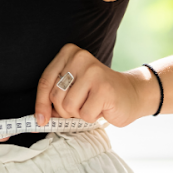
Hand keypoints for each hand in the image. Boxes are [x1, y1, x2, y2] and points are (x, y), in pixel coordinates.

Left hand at [34, 44, 150, 127]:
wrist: (132, 94)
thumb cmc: (98, 93)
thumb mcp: (73, 88)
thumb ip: (56, 96)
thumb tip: (40, 118)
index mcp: (69, 53)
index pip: (45, 81)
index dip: (40, 103)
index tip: (40, 119)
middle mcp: (80, 58)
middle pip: (56, 96)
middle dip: (65, 110)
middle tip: (80, 106)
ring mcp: (93, 72)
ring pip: (69, 107)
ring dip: (79, 114)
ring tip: (91, 104)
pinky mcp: (104, 88)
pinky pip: (85, 114)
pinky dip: (92, 117)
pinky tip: (102, 107)